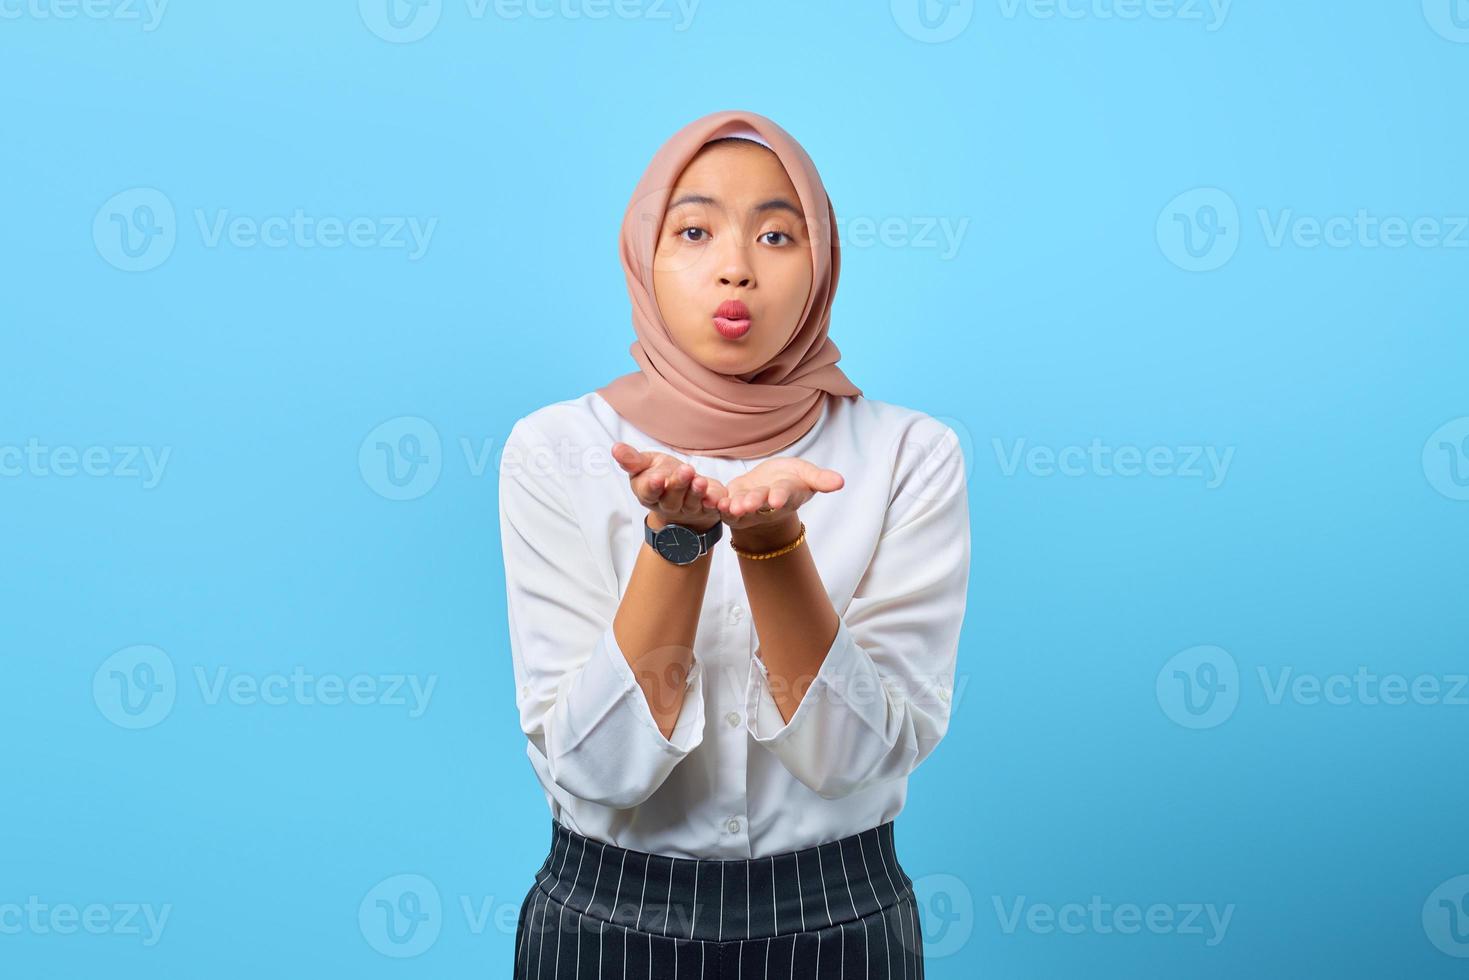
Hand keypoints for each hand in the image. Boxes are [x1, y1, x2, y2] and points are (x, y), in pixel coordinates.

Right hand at [611, 443, 727, 532]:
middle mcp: (668, 505)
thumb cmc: (662, 476)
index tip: (657, 478)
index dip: (652, 487)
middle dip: (678, 485)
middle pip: (671, 499)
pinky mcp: (708, 509)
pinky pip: (712, 508)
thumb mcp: (647, 465)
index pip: (648, 493)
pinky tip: (717, 497)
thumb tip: (615, 448)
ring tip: (700, 480)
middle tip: (685, 470)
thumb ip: (633, 460)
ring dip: (696, 492)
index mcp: (649, 494)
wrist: (685, 494)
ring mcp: (688, 510)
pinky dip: (715, 503)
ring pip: (692, 503)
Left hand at [716, 456, 843, 533]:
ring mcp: (748, 507)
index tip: (777, 499)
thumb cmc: (790, 478)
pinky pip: (721, 505)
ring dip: (734, 507)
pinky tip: (710, 499)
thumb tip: (841, 481)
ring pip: (740, 508)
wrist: (768, 486)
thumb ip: (820, 479)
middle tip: (747, 503)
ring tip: (729, 506)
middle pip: (760, 503)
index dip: (780, 497)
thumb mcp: (805, 474)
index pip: (784, 495)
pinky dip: (716, 502)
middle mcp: (766, 505)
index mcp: (786, 494)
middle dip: (754, 503)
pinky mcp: (730, 505)